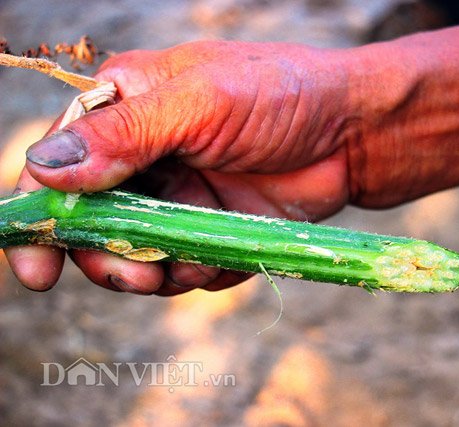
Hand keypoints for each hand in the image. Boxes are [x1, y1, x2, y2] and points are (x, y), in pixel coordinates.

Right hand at [6, 40, 356, 294]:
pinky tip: (213, 263)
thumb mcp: (202, 102)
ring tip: (172, 272)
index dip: (41, 216)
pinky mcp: (211, 229)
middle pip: (92, 220)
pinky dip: (191, 274)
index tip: (36, 268)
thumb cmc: (283, 97)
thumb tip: (45, 168)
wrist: (354, 133)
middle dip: (103, 256)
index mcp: (129, 108)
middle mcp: (146, 155)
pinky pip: (182, 266)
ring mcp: (179, 196)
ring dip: (146, 271)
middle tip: (134, 275)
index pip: (61, 164)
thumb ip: (125, 135)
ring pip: (135, 251)